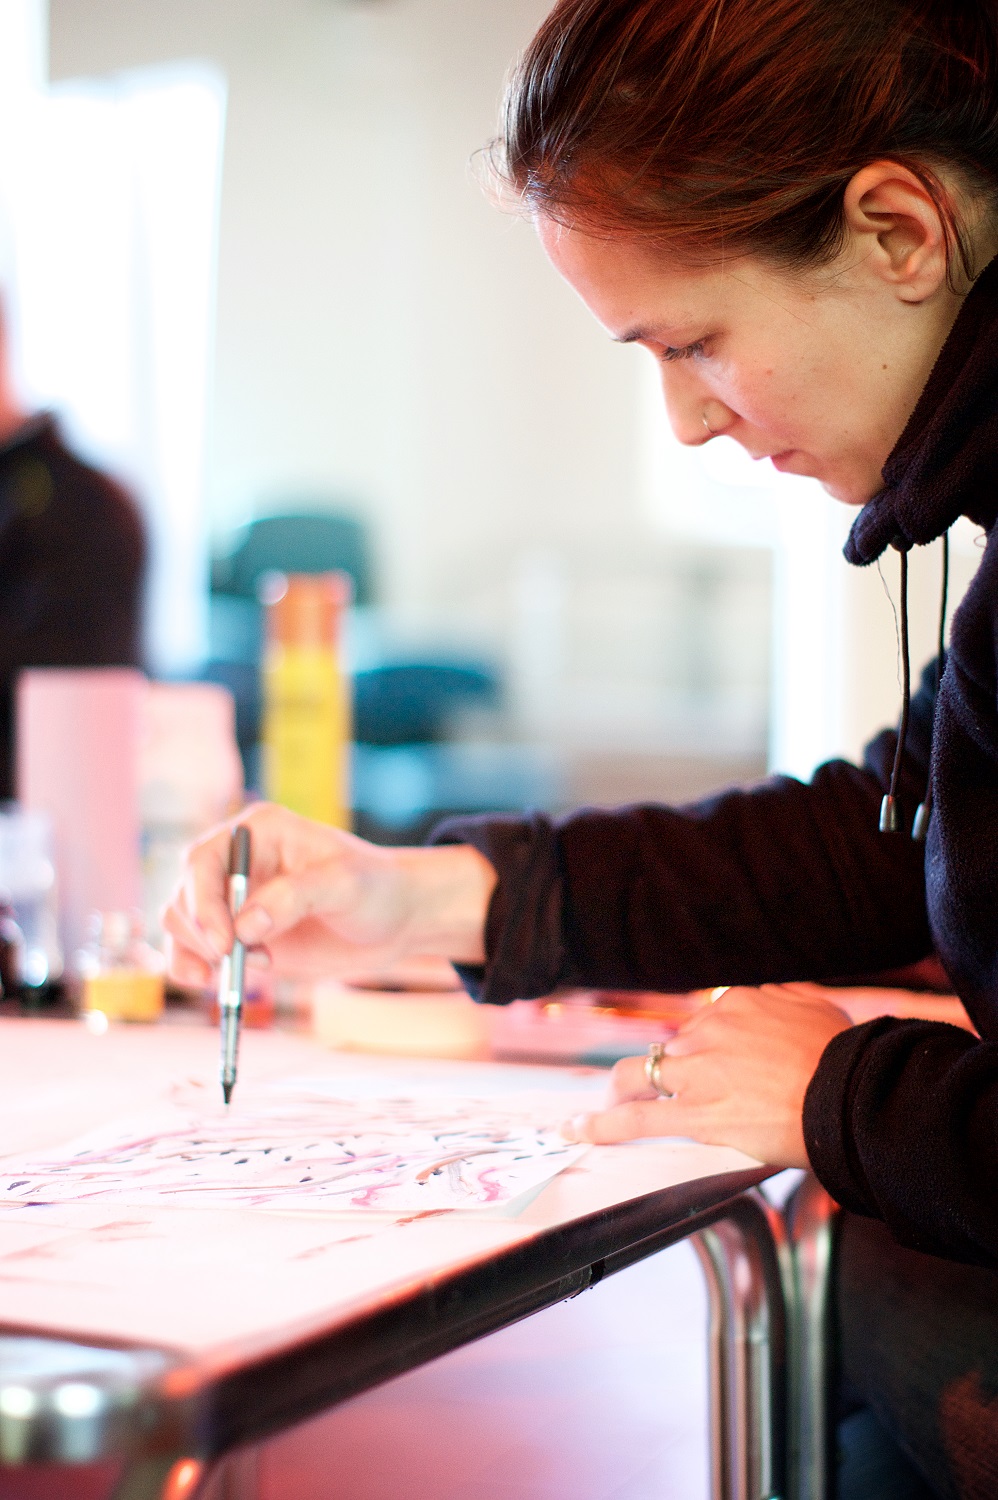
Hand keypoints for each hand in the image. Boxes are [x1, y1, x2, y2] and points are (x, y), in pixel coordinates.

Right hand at [163, 802, 496, 985]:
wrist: (393, 920)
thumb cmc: (375, 887)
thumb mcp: (344, 885)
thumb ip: (295, 897)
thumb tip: (245, 926)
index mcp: (256, 831)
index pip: (203, 860)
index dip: (203, 901)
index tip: (226, 942)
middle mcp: (234, 862)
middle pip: (184, 894)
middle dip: (201, 933)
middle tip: (235, 961)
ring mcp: (231, 900)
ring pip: (180, 924)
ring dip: (197, 954)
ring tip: (246, 970)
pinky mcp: (235, 935)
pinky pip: (193, 951)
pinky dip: (192, 968)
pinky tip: (211, 984)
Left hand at [562, 984, 851, 1166]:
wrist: (852, 1093)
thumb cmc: (845, 1057)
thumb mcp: (815, 1008)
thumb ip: (785, 1000)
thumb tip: (775, 1000)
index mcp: (737, 1003)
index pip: (702, 1025)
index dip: (699, 1050)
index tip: (704, 1065)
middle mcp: (710, 1031)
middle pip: (669, 1050)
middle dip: (661, 1071)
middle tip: (649, 1088)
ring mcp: (699, 1071)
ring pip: (639, 1075)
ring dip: (620, 1092)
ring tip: (606, 1106)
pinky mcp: (696, 1114)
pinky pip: (637, 1119)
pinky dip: (602, 1126)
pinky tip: (578, 1130)